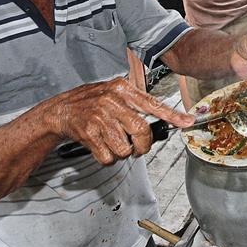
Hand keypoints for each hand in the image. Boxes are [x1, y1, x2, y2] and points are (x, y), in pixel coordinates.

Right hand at [53, 77, 194, 164]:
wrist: (59, 111)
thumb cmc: (91, 103)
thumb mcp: (114, 93)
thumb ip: (135, 104)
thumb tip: (162, 120)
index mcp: (122, 89)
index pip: (152, 103)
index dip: (172, 115)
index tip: (187, 122)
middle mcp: (112, 101)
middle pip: (142, 131)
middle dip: (143, 146)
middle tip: (138, 148)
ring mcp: (99, 117)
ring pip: (125, 148)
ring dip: (122, 153)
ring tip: (112, 143)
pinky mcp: (88, 133)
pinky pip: (108, 157)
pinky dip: (108, 158)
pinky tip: (101, 146)